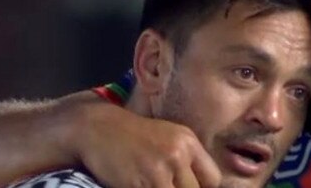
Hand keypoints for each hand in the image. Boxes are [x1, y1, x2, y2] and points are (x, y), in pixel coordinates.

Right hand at [71, 102, 221, 187]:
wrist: (98, 128)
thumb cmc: (134, 136)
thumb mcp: (170, 137)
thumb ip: (188, 159)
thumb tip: (202, 184)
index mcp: (189, 142)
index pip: (212, 179)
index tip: (190, 187)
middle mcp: (177, 155)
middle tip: (167, 186)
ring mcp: (158, 170)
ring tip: (152, 185)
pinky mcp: (138, 184)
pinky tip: (139, 187)